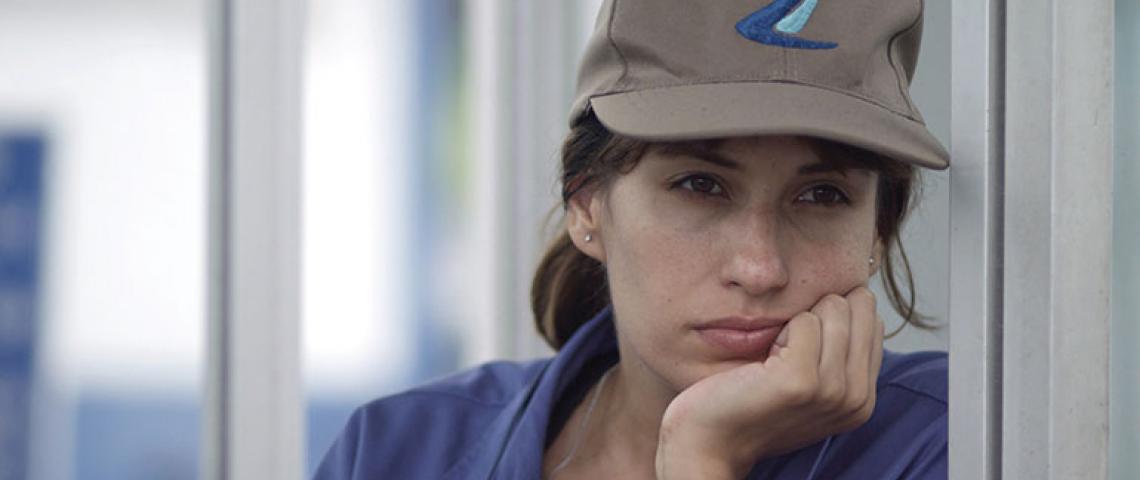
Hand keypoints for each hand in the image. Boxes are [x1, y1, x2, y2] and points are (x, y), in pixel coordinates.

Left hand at [654, 287, 884, 479]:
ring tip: (774, 360)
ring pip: (833, 308)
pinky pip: (804, 319)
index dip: (831, 319)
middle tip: (785, 354)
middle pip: (857, 306)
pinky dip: (779, 330)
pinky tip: (763, 362)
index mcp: (863, 399)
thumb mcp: (809, 381)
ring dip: (796, 323)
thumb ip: (840, 349)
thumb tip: (859, 292)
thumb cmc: (751, 402)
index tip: (802, 351)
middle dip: (818, 314)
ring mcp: (832, 391)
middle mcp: (856, 398)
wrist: (710, 440)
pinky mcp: (801, 380)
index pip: (873, 319)